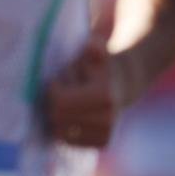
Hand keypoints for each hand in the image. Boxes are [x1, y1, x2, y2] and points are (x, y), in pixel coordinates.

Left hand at [40, 5, 122, 148]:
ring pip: (60, 132)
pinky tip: (72, 116)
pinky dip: (64, 129)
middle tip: (63, 92)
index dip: (53, 89)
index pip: (60, 101)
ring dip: (58, 117)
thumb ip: (96, 41)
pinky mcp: (103, 143)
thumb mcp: (95, 49)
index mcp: (104, 95)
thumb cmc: (97, 64)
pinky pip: (68, 141)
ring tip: (69, 103)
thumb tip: (101, 32)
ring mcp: (107, 133)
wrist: (121, 82)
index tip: (58, 80)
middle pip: (58, 118)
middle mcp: (108, 118)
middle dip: (54, 104)